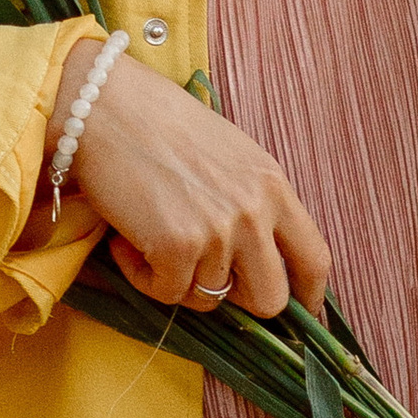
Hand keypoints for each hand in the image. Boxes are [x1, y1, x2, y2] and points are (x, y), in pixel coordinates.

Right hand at [44, 42, 328, 321]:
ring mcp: (219, 232)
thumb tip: (254, 258)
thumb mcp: (230, 157)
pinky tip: (127, 240)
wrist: (103, 105)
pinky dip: (142, 276)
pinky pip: (167, 293)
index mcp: (274, 186)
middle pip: (270, 299)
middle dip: (237, 300)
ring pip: (210, 299)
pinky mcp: (178, 247)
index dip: (308, 296)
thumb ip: (252, 203)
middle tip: (201, 275)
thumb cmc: (158, 123)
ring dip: (176, 277)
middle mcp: (255, 212)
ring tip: (151, 235)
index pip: (315, 260)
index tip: (297, 311)